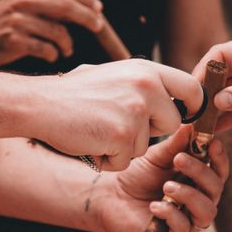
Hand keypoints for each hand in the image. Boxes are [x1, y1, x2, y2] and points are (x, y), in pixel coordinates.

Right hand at [0, 0, 103, 66]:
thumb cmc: (8, 21)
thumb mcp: (25, 1)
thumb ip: (51, 1)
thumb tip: (88, 8)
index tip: (99, 9)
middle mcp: (23, 0)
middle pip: (67, 7)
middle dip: (88, 18)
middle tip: (98, 26)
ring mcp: (19, 20)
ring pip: (59, 32)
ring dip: (68, 44)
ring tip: (66, 49)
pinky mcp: (15, 40)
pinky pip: (47, 49)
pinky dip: (53, 54)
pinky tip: (50, 55)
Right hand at [34, 59, 204, 170]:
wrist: (40, 104)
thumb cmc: (73, 92)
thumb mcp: (114, 75)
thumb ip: (143, 84)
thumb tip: (170, 96)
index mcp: (146, 70)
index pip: (191, 89)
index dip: (191, 107)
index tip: (182, 117)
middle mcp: (146, 87)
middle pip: (172, 123)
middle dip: (150, 131)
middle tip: (120, 125)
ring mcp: (135, 111)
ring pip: (144, 145)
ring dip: (122, 146)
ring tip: (96, 129)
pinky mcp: (121, 136)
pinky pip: (125, 161)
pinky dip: (107, 159)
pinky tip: (89, 142)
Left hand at [94, 126, 228, 231]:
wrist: (110, 196)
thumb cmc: (137, 174)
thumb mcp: (157, 156)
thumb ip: (176, 143)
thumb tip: (193, 124)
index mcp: (198, 180)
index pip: (219, 171)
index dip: (219, 158)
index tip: (213, 143)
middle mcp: (198, 200)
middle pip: (215, 189)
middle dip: (200, 172)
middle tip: (179, 158)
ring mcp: (188, 220)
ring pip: (206, 211)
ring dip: (190, 195)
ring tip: (167, 186)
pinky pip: (183, 228)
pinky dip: (171, 214)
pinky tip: (155, 205)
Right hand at [194, 38, 231, 130]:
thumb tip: (218, 100)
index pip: (222, 54)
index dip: (204, 70)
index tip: (192, 92)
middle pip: (223, 75)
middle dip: (206, 93)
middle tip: (191, 114)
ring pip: (231, 93)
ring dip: (217, 108)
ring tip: (199, 126)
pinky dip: (231, 117)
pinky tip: (217, 131)